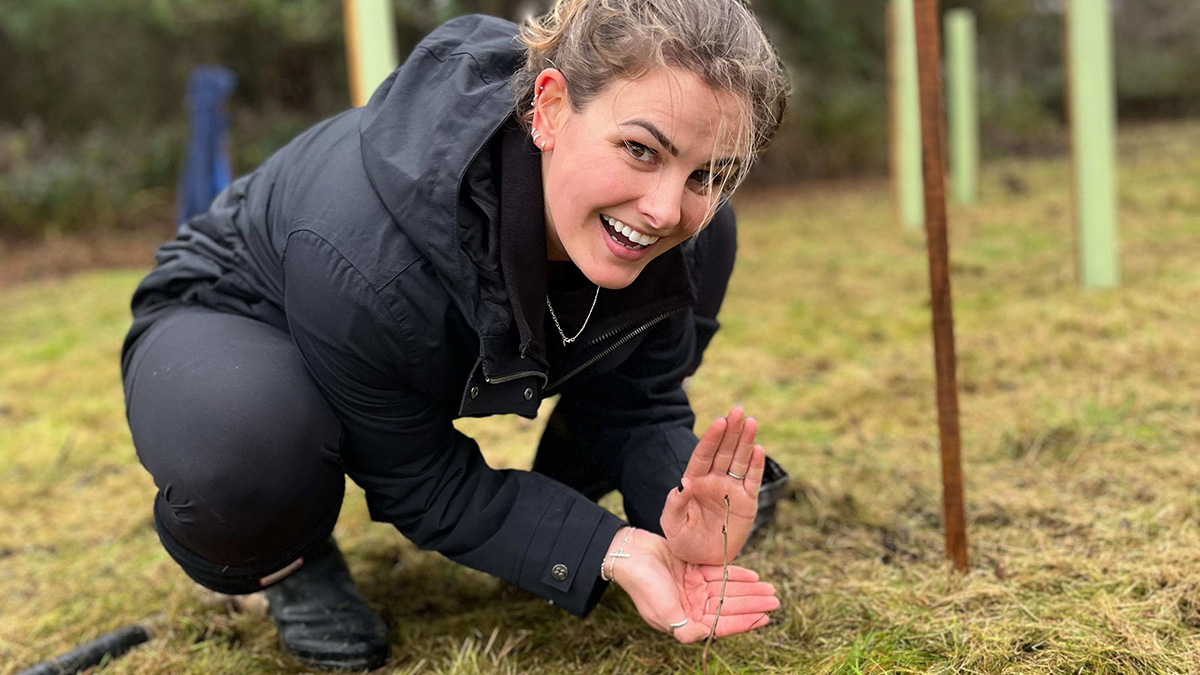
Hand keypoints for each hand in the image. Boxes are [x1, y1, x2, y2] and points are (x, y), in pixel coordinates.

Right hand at [610, 527, 777, 643]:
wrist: (628, 553)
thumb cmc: (643, 584)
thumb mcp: (663, 611)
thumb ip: (684, 627)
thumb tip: (704, 637)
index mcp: (684, 620)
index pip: (720, 624)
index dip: (744, 622)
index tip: (765, 618)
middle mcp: (691, 605)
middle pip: (728, 606)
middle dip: (752, 604)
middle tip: (776, 600)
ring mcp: (692, 588)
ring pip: (727, 590)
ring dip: (749, 590)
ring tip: (770, 589)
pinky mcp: (692, 569)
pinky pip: (719, 574)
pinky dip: (736, 575)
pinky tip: (753, 576)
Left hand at [661, 407, 765, 564]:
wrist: (702, 559)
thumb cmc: (683, 540)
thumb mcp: (672, 524)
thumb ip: (675, 504)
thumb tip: (684, 483)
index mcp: (695, 481)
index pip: (704, 455)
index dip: (711, 438)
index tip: (718, 421)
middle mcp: (714, 480)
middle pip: (724, 451)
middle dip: (730, 431)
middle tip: (738, 410)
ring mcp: (731, 489)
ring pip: (739, 460)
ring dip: (746, 441)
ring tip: (751, 421)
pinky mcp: (747, 502)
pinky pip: (752, 480)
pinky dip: (755, 465)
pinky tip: (758, 449)